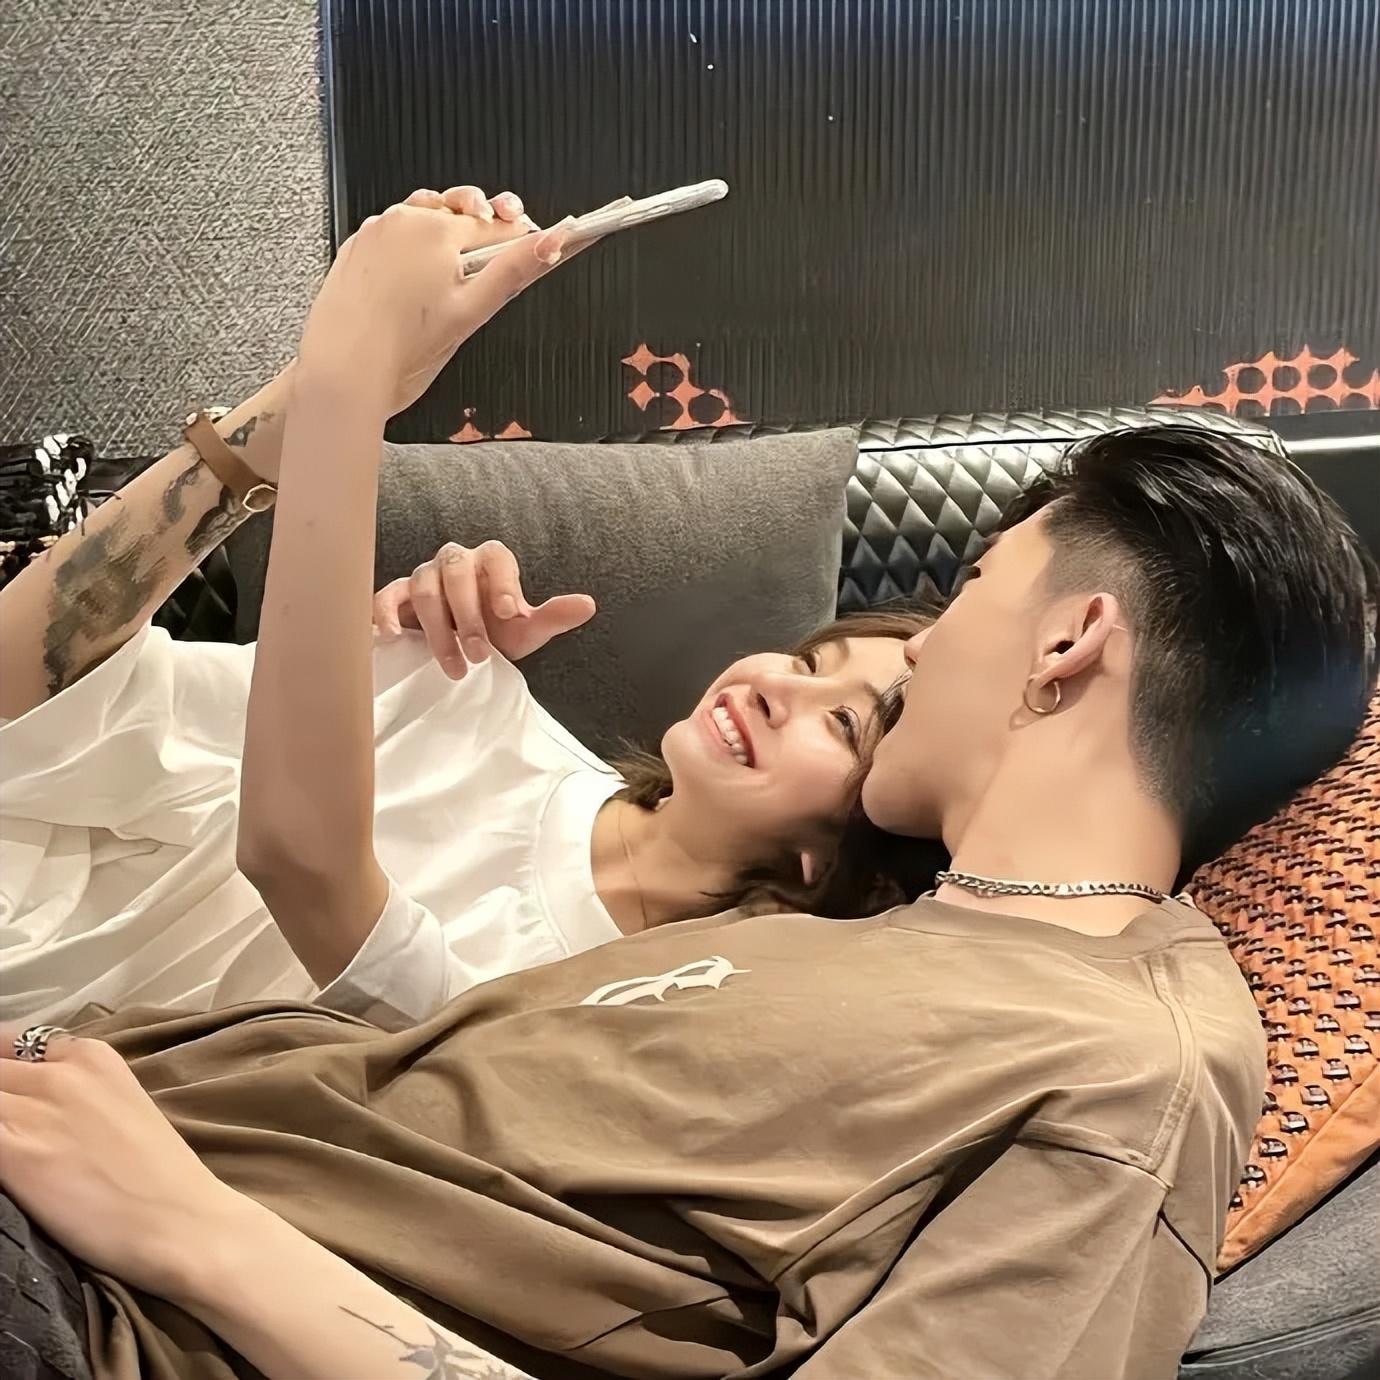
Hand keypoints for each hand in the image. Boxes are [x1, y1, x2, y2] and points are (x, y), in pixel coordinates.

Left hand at [0, 1028, 241, 1298]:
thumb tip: (33, 1103)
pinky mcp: (13, 1153)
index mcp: (91, 1056)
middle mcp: (59, 1072)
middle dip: (0, 1099)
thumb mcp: (119, 1106)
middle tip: (14, 1134)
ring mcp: (34, 1110)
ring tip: (14, 1152)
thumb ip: (73, 1094)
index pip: (12, 1045)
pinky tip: (9, 1163)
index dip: (5, 1077)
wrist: (179, 1219)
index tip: (13, 1102)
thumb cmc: (158, 1175)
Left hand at [296, 183, 573, 417]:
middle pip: (460, 214)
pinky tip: (416, 281)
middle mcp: (404, 220)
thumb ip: (514, 270)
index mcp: (437, 231)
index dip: (519, 239)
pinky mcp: (357, 246)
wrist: (345, 368)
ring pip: (426, 218)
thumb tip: (550, 243)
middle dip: (481, 235)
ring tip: (450, 274)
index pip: (496, 224)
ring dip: (444, 237)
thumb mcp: (471, 311)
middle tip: (492, 265)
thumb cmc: (402, 348)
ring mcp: (377, 230)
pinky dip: (412, 248)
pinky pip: (395, 233)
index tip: (533, 245)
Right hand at [374, 540, 595, 676]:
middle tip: (482, 655)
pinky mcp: (397, 594)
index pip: (497, 558)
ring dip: (440, 630)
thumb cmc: (497, 632)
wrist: (463, 646)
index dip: (503, 583)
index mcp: (490, 561)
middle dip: (470, 616)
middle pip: (457, 572)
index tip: (511, 614)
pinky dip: (385, 614)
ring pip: (424, 589)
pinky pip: (386, 595)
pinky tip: (393, 638)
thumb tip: (588, 605)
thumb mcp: (526, 630)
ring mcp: (424, 575)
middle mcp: (455, 560)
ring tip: (455, 666)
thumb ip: (554, 616)